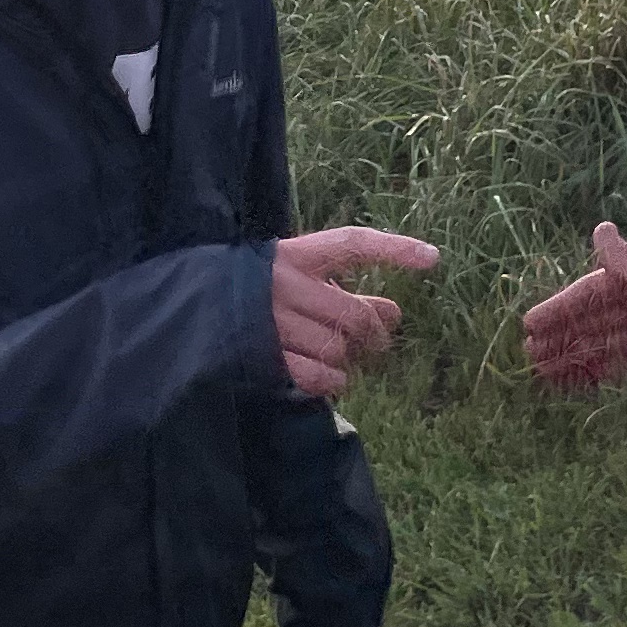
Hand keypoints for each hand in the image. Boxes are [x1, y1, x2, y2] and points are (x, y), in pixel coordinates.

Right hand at [271, 226, 440, 399]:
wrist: (193, 312)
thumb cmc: (256, 294)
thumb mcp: (295, 281)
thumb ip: (343, 293)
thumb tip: (393, 313)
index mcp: (294, 255)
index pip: (352, 244)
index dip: (393, 250)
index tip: (432, 259)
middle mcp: (283, 284)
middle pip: (353, 313)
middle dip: (373, 333)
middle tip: (378, 344)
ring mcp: (272, 321)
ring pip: (337, 347)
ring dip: (347, 359)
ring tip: (340, 358)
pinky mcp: (264, 357)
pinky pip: (318, 375)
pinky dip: (332, 381)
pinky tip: (330, 378)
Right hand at [521, 220, 626, 391]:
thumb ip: (624, 259)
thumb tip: (602, 229)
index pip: (585, 296)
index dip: (557, 309)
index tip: (530, 324)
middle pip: (587, 324)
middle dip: (559, 339)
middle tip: (529, 354)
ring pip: (596, 346)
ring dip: (570, 359)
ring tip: (542, 373)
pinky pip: (614, 364)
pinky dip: (592, 372)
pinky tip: (571, 382)